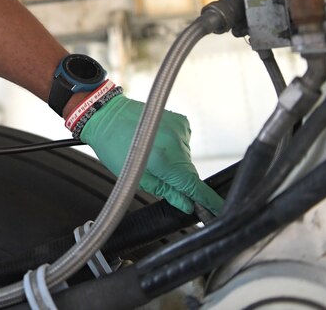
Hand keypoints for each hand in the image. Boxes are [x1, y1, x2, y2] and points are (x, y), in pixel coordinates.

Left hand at [78, 94, 223, 214]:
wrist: (107, 115)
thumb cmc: (114, 145)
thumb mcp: (137, 178)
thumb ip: (166, 192)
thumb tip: (187, 204)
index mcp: (166, 160)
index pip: (195, 186)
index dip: (208, 201)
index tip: (218, 209)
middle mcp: (177, 143)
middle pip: (189, 172)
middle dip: (178, 178)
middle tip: (155, 171)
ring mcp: (181, 129)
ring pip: (186, 157)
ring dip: (174, 161)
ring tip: (151, 153)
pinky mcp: (181, 121)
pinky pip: (183, 143)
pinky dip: (174, 147)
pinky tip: (157, 142)